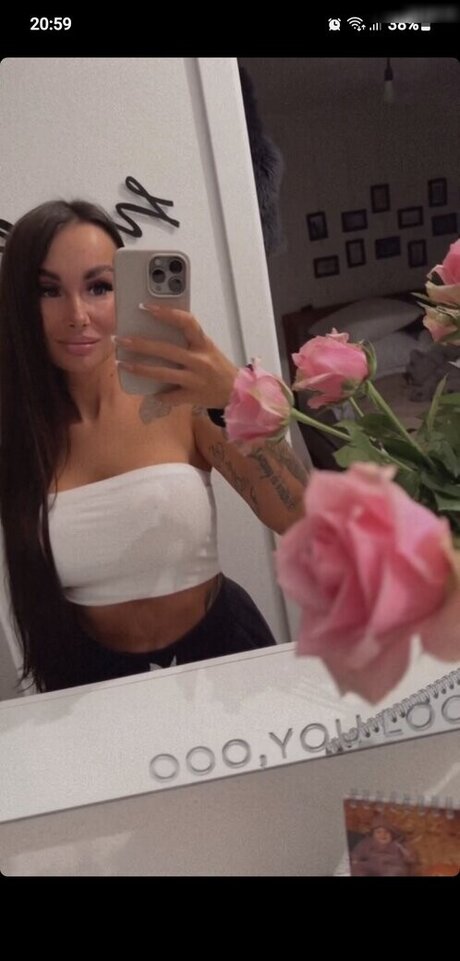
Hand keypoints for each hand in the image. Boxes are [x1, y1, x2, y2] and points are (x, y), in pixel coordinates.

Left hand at [114, 304, 238, 407]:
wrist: (237, 392)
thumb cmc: (217, 366)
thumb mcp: (207, 348)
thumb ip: (188, 339)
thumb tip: (158, 327)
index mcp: (203, 343)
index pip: (186, 322)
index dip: (166, 313)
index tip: (145, 307)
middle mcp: (199, 360)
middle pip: (166, 350)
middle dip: (140, 344)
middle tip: (120, 339)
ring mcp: (195, 380)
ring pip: (162, 374)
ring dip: (139, 369)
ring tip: (122, 364)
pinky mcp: (192, 396)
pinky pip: (169, 395)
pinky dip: (157, 393)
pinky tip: (147, 390)